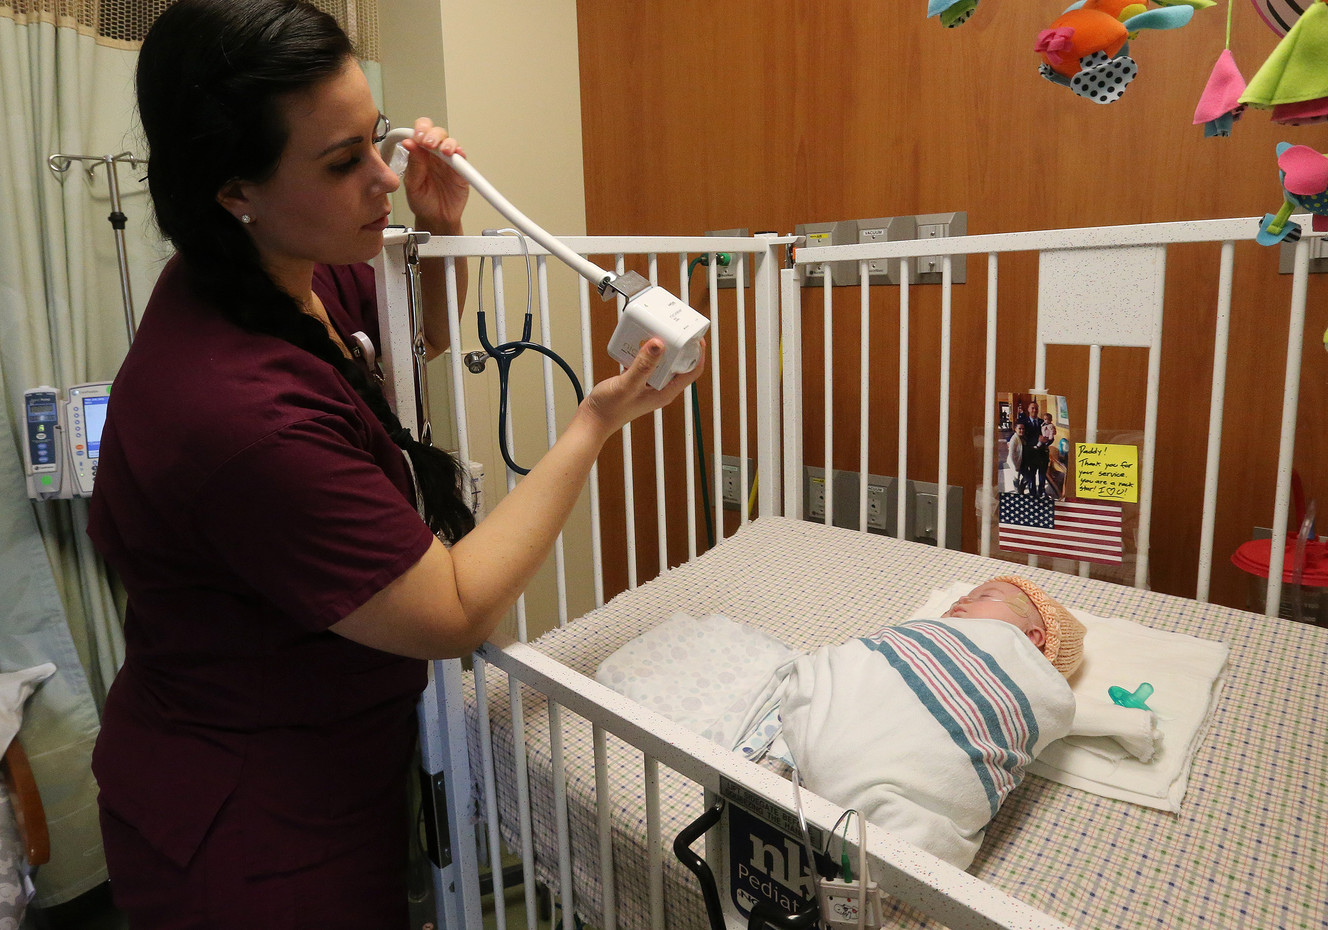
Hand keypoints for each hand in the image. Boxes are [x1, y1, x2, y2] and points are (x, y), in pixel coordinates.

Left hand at [398, 118, 468, 232]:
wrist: (436, 220)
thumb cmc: (422, 202)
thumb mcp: (412, 184)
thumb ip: (413, 164)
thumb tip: (409, 144)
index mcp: (420, 154)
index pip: (420, 132)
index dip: (420, 130)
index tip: (417, 137)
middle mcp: (435, 155)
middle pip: (437, 133)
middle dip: (433, 134)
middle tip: (428, 143)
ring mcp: (449, 162)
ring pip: (451, 143)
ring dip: (448, 143)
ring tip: (444, 151)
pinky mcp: (461, 171)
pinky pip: (462, 159)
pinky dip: (461, 154)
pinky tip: (457, 155)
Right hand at [580, 338, 706, 436]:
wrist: (592, 419)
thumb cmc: (610, 409)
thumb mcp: (628, 384)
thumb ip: (643, 365)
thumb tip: (660, 344)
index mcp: (666, 392)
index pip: (692, 371)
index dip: (698, 353)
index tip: (695, 336)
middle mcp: (661, 388)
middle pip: (678, 363)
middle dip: (678, 346)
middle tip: (673, 329)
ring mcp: (649, 384)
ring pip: (662, 362)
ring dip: (660, 348)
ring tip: (656, 333)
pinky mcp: (638, 380)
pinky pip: (646, 362)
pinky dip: (644, 352)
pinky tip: (637, 344)